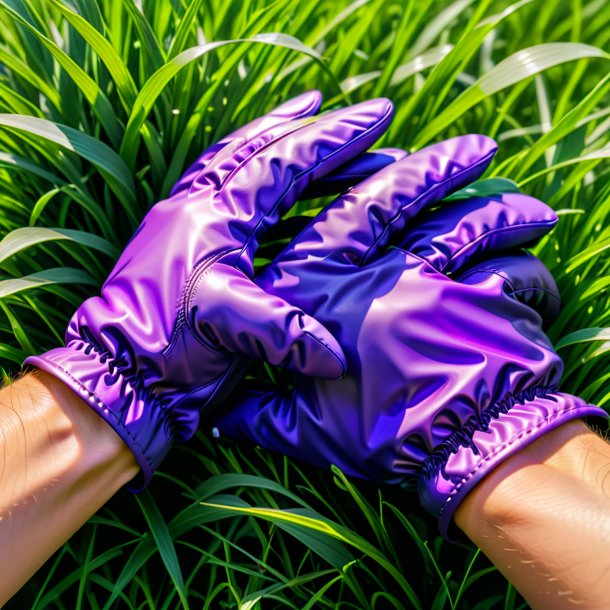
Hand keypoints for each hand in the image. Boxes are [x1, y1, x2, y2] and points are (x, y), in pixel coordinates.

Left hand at [24, 92, 394, 487]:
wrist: (114, 376)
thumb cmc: (167, 351)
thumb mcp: (227, 332)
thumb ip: (284, 332)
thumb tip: (338, 357)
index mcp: (213, 218)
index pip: (283, 163)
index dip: (333, 139)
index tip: (376, 117)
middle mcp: (195, 207)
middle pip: (254, 147)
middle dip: (300, 125)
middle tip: (332, 105)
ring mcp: (181, 221)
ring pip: (229, 161)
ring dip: (267, 139)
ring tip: (298, 123)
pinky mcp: (178, 242)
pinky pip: (214, 188)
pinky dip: (243, 172)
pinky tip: (261, 179)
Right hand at [211, 135, 607, 535]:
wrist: (455, 451)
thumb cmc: (375, 437)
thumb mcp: (305, 428)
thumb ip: (263, 411)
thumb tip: (223, 414)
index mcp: (318, 292)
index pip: (330, 214)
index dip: (347, 169)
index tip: (371, 137)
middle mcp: (371, 273)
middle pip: (400, 198)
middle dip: (436, 166)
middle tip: (474, 148)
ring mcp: (432, 280)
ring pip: (463, 221)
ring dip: (496, 204)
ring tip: (517, 195)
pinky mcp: (483, 297)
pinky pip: (506, 262)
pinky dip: (520, 253)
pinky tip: (530, 247)